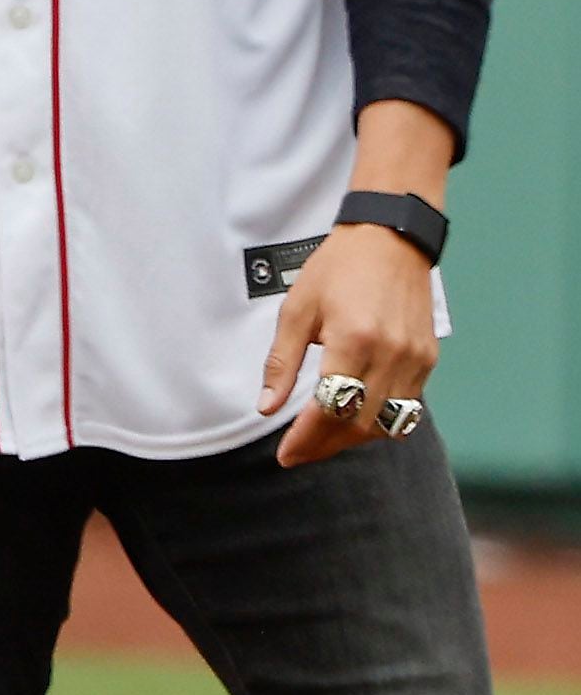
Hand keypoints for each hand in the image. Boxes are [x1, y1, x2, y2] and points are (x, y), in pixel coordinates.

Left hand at [261, 222, 438, 465]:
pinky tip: (353, 419)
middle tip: (298, 453)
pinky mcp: (428, 360)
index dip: (306, 439)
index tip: (286, 454)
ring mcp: (416, 360)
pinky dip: (379, 421)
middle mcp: (392, 355)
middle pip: (359, 424)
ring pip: (387, 423)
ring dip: (352, 439)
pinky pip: (407, 407)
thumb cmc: (338, 269)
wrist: (389, 240)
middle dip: (325, 445)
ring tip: (321, 441)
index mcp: (354, 340)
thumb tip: (267, 407)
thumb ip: (282, 363)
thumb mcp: (297, 310)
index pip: (330, 409)